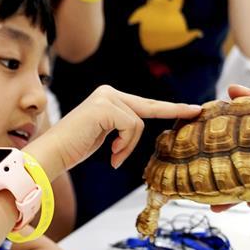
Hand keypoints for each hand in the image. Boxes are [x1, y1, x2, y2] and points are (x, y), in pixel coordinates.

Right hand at [27, 85, 202, 178]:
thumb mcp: (104, 135)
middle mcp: (108, 92)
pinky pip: (131, 127)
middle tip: (197, 110)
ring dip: (128, 146)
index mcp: (109, 97)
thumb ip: (122, 126)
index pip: (145, 104)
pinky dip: (124, 145)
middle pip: (148, 109)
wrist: (52, 154)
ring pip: (138, 123)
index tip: (193, 108)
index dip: (171, 108)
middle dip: (173, 111)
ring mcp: (106, 98)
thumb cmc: (74, 148)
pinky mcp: (105, 107)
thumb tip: (140, 126)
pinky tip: (111, 154)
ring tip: (114, 156)